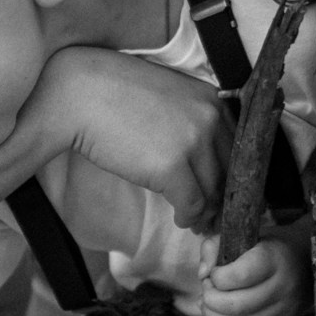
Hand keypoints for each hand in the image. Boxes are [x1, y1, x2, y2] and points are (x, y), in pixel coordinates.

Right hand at [34, 48, 229, 232]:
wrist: (80, 93)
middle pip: (228, 171)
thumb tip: (202, 160)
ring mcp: (193, 142)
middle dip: (221, 196)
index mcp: (210, 100)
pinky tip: (180, 220)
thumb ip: (190, 122)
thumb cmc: (115, 94)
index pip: (236, 147)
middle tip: (212, 215)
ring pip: (213, 192)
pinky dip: (189, 218)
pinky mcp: (172, 167)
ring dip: (205, 212)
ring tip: (195, 222)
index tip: (222, 191)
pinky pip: (192, 205)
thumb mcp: (167, 98)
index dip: (230, 173)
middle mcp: (209, 119)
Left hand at [198, 217, 312, 315]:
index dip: (217, 277)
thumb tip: (202, 275)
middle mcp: (283, 286)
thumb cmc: (265, 247)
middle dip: (211, 301)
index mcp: (273, 258)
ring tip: (206, 307)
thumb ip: (214, 247)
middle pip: (238, 305)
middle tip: (206, 292)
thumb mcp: (241, 237)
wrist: (305, 262)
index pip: (240, 275)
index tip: (213, 273)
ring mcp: (285, 310)